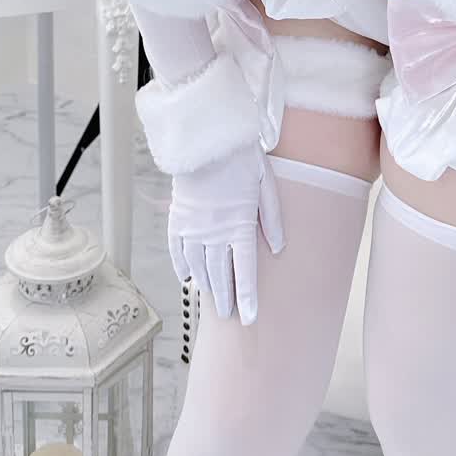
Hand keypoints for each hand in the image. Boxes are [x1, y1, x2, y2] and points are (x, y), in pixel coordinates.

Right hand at [167, 140, 284, 325]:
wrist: (205, 137)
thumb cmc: (240, 157)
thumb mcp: (266, 183)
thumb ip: (271, 218)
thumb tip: (278, 248)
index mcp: (239, 225)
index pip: (245, 270)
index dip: (248, 297)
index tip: (250, 318)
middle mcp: (214, 232)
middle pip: (220, 274)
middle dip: (226, 298)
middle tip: (229, 316)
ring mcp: (193, 227)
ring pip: (198, 266)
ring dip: (206, 285)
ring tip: (212, 299)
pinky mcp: (178, 217)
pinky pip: (177, 250)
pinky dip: (181, 266)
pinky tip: (186, 278)